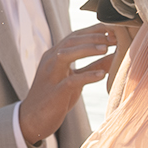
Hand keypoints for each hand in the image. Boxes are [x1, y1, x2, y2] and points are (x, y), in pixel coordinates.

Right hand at [18, 24, 126, 145]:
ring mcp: (50, 76)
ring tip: (106, 48)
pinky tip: (101, 75)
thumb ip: (92, 67)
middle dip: (92, 36)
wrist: (32, 119)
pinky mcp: (55, 92)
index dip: (93, 30)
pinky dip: (87, 76)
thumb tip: (115, 56)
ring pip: (66, 55)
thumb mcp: (75, 79)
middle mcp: (50, 61)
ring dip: (86, 49)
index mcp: (54, 56)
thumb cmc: (55, 98)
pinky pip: (70, 81)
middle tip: (113, 36)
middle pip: (70, 41)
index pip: (74, 36)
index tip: (112, 28)